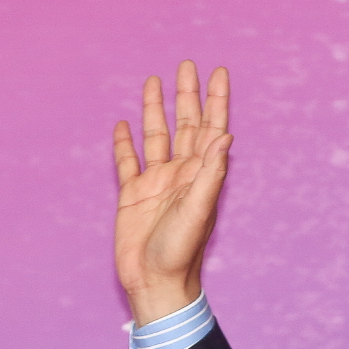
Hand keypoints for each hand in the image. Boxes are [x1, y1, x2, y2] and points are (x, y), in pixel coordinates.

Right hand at [112, 60, 232, 325]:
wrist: (155, 283)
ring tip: (153, 81)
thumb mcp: (200, 210)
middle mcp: (180, 173)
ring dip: (154, 110)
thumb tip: (226, 136)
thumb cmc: (181, 252)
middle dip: (186, 95)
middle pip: (184, 124)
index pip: (211, 128)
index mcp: (200, 174)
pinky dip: (124, 143)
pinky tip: (122, 125)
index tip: (219, 72)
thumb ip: (211, 173)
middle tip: (187, 65)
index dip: (216, 100)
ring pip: (155, 136)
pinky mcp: (131, 195)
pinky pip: (127, 162)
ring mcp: (155, 183)